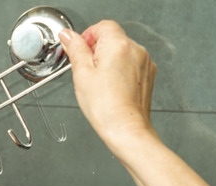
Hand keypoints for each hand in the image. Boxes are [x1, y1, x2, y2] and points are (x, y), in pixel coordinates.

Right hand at [59, 21, 157, 145]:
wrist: (126, 129)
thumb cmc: (106, 107)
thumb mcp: (81, 74)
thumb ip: (75, 49)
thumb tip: (68, 36)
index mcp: (118, 44)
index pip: (101, 26)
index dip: (87, 37)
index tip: (80, 51)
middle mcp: (135, 50)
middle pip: (112, 38)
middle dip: (97, 51)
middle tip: (88, 71)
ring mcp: (144, 63)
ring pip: (121, 52)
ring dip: (109, 61)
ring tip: (100, 83)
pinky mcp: (147, 75)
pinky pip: (130, 65)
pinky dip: (120, 72)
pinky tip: (111, 88)